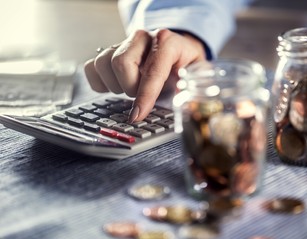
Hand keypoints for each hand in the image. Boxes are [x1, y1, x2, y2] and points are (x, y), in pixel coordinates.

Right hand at [84, 29, 206, 121]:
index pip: (152, 70)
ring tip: (132, 89)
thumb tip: (180, 104)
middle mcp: (143, 38)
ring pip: (104, 64)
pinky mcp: (110, 51)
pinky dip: (101, 83)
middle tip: (142, 96)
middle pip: (121, 63)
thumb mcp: (198, 74)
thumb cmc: (186, 64)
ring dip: (116, 86)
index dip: (144, 96)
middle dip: (130, 88)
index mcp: (167, 42)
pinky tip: (117, 86)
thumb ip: (193, 88)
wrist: (177, 50)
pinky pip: (93, 67)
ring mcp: (124, 43)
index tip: (137, 115)